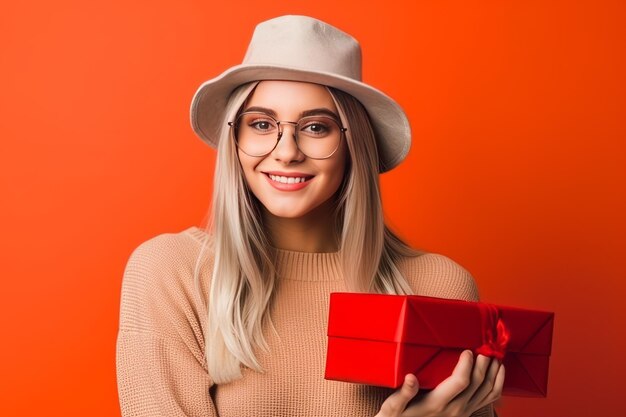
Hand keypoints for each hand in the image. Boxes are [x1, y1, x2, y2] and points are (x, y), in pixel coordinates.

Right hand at [375, 350, 504, 416]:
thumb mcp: (393, 407)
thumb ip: (404, 393)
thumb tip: (411, 378)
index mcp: (437, 403)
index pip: (460, 382)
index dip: (466, 365)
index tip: (467, 351)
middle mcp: (454, 409)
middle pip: (477, 384)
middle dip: (484, 364)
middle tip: (486, 346)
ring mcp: (463, 413)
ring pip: (487, 391)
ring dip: (494, 372)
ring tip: (495, 354)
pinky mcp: (466, 413)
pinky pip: (489, 399)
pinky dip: (498, 384)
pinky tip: (499, 372)